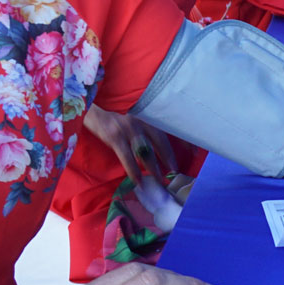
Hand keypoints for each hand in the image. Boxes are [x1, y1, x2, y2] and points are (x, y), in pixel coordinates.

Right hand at [84, 105, 181, 225]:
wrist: (88, 103)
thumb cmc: (110, 109)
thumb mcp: (131, 112)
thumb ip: (144, 123)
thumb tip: (155, 143)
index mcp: (147, 112)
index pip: (170, 127)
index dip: (184, 140)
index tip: (195, 152)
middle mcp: (141, 118)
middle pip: (161, 141)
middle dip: (170, 158)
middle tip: (177, 172)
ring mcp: (128, 127)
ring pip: (146, 152)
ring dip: (154, 168)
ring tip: (160, 181)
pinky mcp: (115, 135)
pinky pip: (127, 157)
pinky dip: (133, 170)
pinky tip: (138, 180)